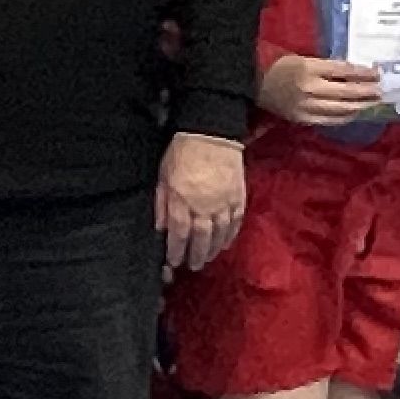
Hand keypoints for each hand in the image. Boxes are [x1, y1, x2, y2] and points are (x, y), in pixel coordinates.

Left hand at [157, 134, 246, 275]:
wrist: (210, 133)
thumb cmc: (181, 152)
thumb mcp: (163, 176)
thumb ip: (162, 203)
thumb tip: (161, 227)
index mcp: (181, 199)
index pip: (178, 233)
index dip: (176, 251)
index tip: (174, 261)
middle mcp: (203, 205)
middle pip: (201, 238)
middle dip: (196, 255)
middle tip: (193, 266)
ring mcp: (223, 202)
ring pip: (220, 233)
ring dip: (213, 249)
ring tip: (208, 257)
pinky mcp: (238, 196)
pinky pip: (236, 222)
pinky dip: (230, 235)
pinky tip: (225, 243)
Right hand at [261, 54, 390, 129]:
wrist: (254, 83)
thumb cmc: (280, 66)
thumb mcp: (304, 59)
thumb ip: (327, 67)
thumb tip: (354, 73)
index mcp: (309, 67)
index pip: (343, 71)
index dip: (362, 73)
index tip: (377, 73)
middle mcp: (309, 88)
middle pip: (346, 92)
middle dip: (366, 92)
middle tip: (380, 91)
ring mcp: (306, 106)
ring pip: (341, 108)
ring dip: (360, 106)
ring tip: (372, 103)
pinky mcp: (302, 119)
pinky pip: (329, 120)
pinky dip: (344, 117)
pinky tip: (354, 113)